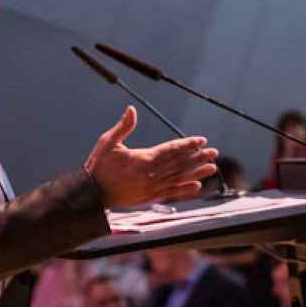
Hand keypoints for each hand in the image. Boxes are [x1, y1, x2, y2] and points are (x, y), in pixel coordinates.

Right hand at [84, 107, 218, 208]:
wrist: (91, 194)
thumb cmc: (99, 166)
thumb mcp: (108, 142)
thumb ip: (123, 127)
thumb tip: (131, 109)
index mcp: (143, 159)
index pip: (171, 149)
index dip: (188, 145)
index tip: (202, 140)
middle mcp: (151, 174)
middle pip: (180, 164)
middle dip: (198, 157)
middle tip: (214, 152)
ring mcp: (152, 187)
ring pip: (179, 178)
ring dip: (196, 173)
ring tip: (212, 168)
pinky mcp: (149, 197)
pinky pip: (171, 193)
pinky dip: (185, 190)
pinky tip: (197, 187)